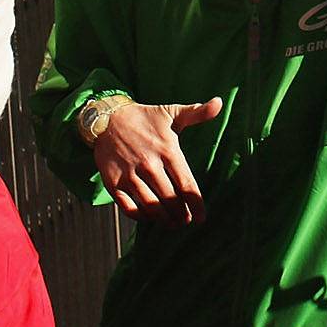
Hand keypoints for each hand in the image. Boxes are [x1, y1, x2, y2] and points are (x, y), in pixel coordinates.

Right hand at [90, 98, 222, 223]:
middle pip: (170, 200)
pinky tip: (149, 217)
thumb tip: (219, 102)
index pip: (186, 184)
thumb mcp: (172, 112)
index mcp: (168, 150)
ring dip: (164, 220)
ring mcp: (130, 175)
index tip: (201, 218)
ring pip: (151, 207)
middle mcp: (149, 164)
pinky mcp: (113, 182)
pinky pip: (128, 208)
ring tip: (172, 224)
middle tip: (186, 222)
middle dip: (181, 215)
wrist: (107, 118)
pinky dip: (141, 216)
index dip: (196, 205)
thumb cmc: (145, 118)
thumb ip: (197, 112)